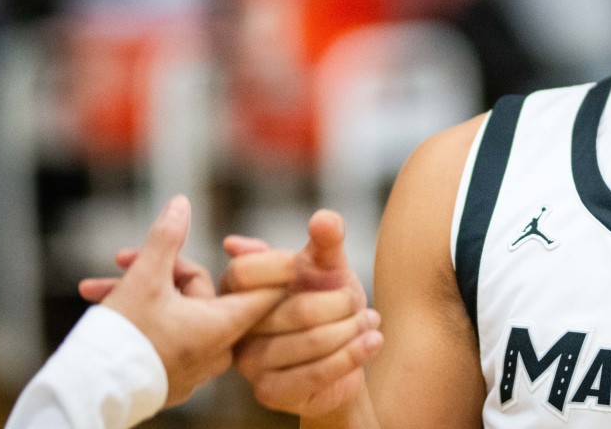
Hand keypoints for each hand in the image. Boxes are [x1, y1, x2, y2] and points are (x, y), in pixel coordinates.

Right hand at [77, 195, 287, 407]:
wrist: (86, 393)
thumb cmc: (121, 339)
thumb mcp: (144, 278)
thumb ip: (166, 238)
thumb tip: (181, 204)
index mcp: (224, 326)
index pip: (263, 287)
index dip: (252, 259)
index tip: (230, 242)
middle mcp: (218, 350)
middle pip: (203, 291)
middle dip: (162, 270)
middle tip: (123, 260)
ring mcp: (196, 366)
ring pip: (178, 309)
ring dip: (141, 290)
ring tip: (96, 288)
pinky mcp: (174, 376)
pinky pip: (168, 333)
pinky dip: (143, 316)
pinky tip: (104, 305)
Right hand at [223, 210, 383, 417]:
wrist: (344, 352)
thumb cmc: (330, 300)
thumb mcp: (329, 266)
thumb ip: (326, 241)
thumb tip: (323, 219)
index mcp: (238, 289)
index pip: (244, 272)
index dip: (285, 266)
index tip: (327, 268)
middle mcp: (237, 327)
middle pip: (295, 310)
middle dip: (341, 303)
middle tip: (357, 300)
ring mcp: (249, 363)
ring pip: (312, 342)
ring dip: (353, 329)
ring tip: (371, 321)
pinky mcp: (269, 392)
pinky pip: (316, 373)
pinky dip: (354, 354)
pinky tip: (373, 341)